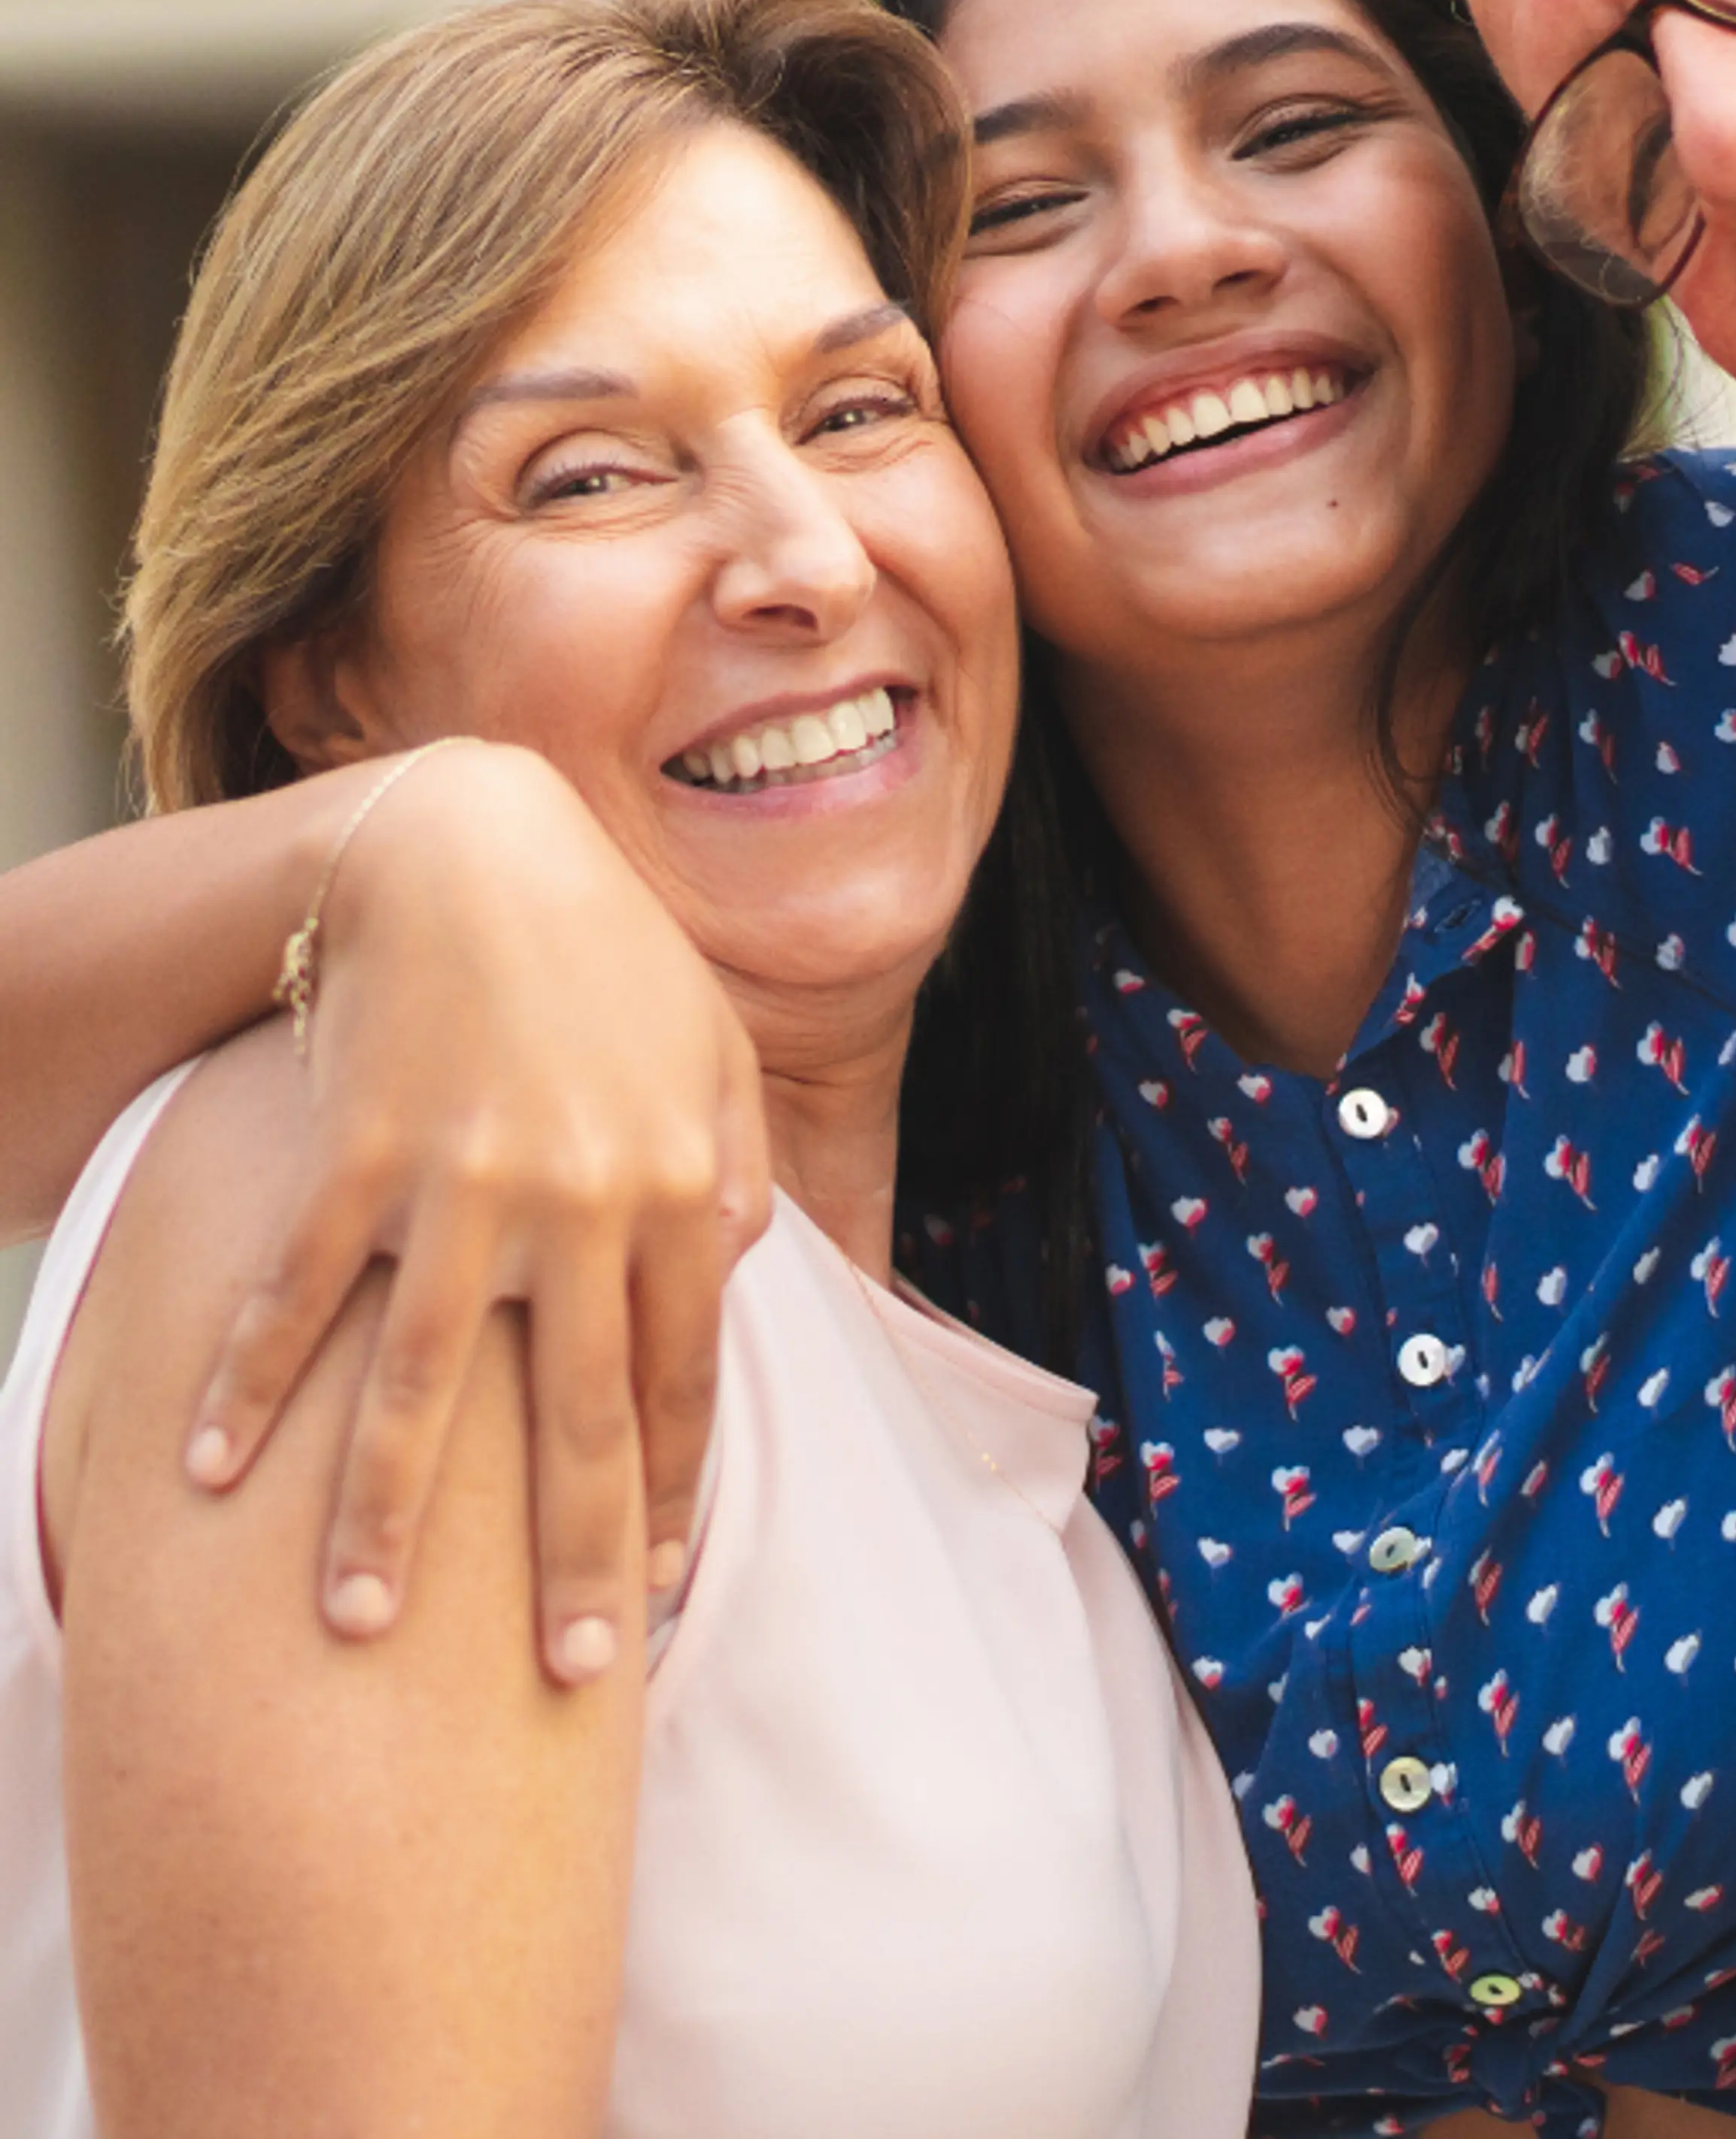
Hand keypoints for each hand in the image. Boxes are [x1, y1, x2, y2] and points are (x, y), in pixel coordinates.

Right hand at [180, 743, 768, 1684]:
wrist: (474, 850)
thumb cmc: (608, 954)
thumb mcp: (711, 1049)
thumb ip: (735, 1165)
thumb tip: (743, 1268)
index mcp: (671, 1191)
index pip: (678, 1382)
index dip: (665, 1494)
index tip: (655, 1588)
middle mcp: (577, 1209)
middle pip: (572, 1421)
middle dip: (567, 1559)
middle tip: (565, 1675)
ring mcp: (459, 1190)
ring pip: (419, 1391)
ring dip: (382, 1520)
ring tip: (354, 1634)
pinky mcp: (355, 1159)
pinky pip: (296, 1295)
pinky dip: (247, 1384)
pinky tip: (201, 1474)